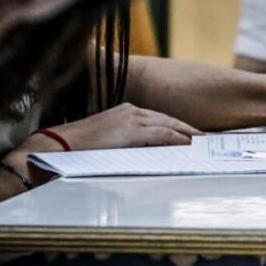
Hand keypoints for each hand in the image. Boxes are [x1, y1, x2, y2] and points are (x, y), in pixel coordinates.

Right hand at [45, 102, 201, 150]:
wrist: (59, 146)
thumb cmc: (80, 148)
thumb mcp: (109, 141)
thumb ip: (127, 143)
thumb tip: (145, 154)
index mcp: (125, 111)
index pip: (159, 118)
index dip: (178, 126)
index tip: (192, 135)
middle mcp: (130, 111)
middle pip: (168, 119)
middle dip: (188, 128)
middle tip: (206, 137)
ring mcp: (131, 119)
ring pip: (168, 124)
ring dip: (188, 133)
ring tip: (203, 141)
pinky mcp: (130, 131)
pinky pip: (161, 133)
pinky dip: (177, 138)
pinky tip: (189, 144)